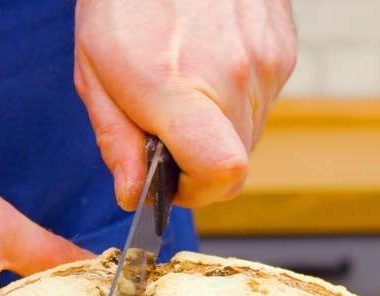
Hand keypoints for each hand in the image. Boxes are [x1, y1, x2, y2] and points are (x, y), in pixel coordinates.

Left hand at [73, 0, 295, 208]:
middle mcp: (235, 77)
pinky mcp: (284, 49)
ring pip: (250, 133)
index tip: (171, 179)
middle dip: (198, 160)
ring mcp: (267, 62)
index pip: (223, 174)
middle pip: (235, 164)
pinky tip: (208, 64)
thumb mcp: (95, 71)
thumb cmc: (125, 0)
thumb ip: (115, 139)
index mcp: (179, 88)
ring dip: (218, 128)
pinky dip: (237, 98)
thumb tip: (132, 193)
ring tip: (185, 84)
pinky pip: (264, 99)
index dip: (197, 192)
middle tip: (165, 127)